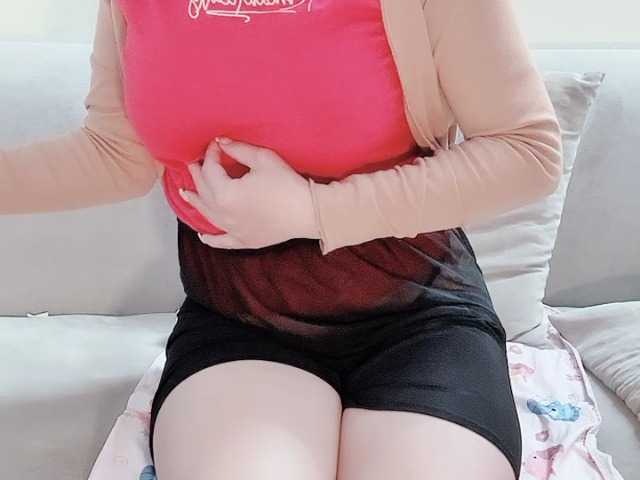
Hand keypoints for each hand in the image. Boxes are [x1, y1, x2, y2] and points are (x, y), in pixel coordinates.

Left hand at [179, 136, 319, 249]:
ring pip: (207, 215)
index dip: (211, 154)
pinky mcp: (244, 240)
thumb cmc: (287, 184)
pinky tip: (203, 235)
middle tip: (196, 163)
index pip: (210, 169)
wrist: (308, 212)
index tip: (215, 145)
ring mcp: (232, 230)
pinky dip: (210, 239)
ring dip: (195, 202)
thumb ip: (238, 150)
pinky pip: (222, 241)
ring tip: (185, 192)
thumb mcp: (263, 159)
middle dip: (199, 174)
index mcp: (224, 193)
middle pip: (204, 191)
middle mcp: (223, 214)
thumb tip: (221, 142)